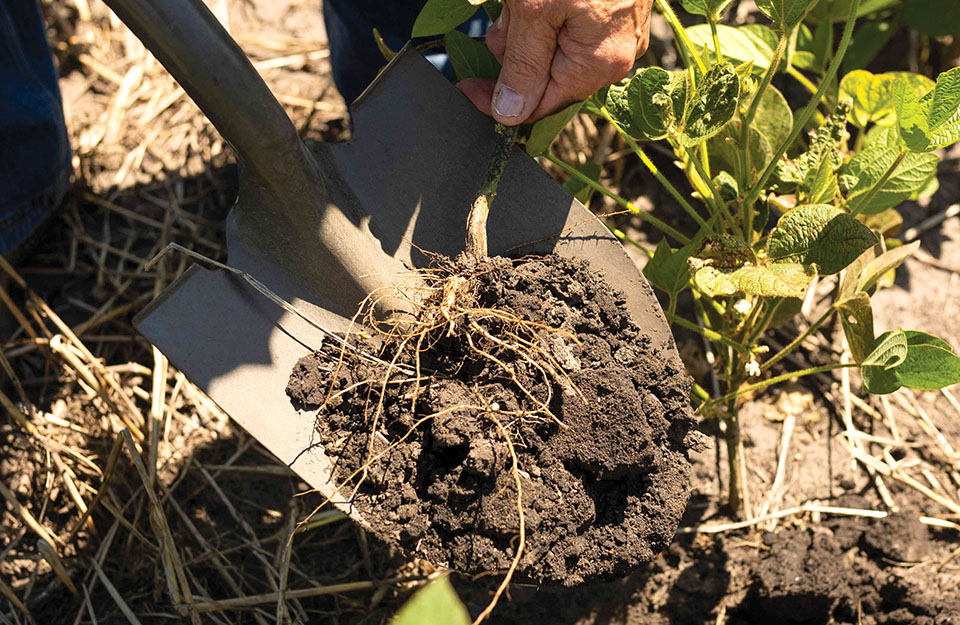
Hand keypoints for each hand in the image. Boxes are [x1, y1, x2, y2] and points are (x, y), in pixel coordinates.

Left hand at [458, 0, 652, 124]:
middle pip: (545, 76)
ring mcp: (616, 32)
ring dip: (526, 26)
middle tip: (509, 11)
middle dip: (515, 49)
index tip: (467, 85)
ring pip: (551, 48)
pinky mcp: (611, 11)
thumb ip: (522, 65)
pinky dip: (543, 13)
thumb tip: (509, 112)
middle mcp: (615, 55)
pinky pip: (567, 26)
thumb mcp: (535, 11)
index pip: (541, 107)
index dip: (498, 100)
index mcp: (600, 64)